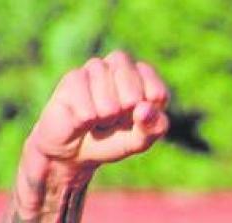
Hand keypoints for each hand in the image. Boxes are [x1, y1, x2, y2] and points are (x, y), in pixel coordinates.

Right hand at [25, 51, 168, 174]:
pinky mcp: (73, 77)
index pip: (158, 94)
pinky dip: (86, 123)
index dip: (146, 117)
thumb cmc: (112, 139)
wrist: (74, 147)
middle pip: (134, 98)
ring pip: (110, 106)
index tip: (136, 119)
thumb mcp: (139, 140)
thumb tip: (145, 109)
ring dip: (105, 120)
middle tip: (114, 118)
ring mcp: (96, 68)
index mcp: (144, 77)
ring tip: (97, 117)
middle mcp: (121, 66)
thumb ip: (152, 127)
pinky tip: (80, 117)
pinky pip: (88, 112)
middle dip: (124, 118)